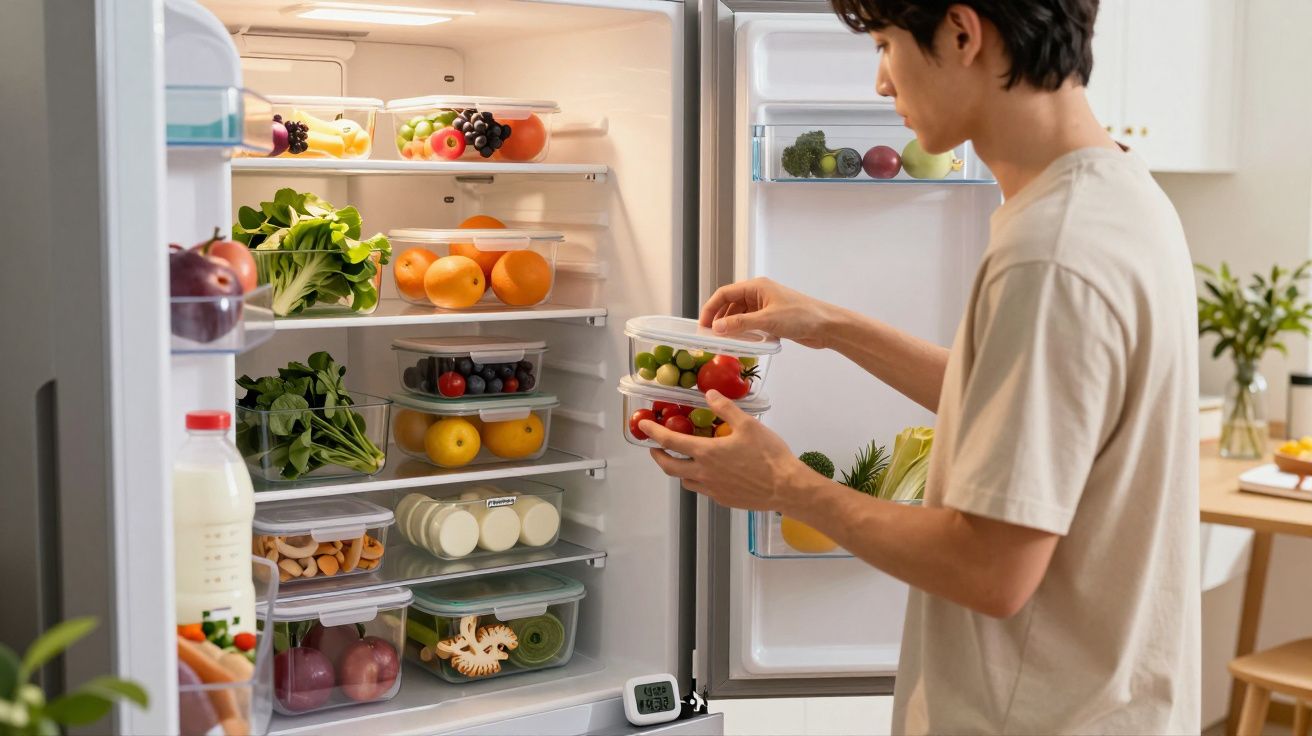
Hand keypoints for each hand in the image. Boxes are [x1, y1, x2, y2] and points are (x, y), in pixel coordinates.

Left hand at [640, 390, 807, 511]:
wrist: (786, 488)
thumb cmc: (768, 455)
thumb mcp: (748, 425)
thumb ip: (726, 409)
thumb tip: (709, 395)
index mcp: (706, 452)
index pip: (670, 441)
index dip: (653, 433)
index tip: (643, 427)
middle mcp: (704, 473)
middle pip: (669, 467)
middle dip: (659, 456)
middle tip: (656, 448)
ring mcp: (712, 490)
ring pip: (686, 480)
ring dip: (679, 469)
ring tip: (684, 460)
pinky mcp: (723, 500)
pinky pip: (703, 490)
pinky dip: (698, 480)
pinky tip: (710, 473)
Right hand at [700, 277, 834, 348]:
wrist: (826, 326)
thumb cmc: (802, 316)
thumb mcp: (768, 320)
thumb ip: (740, 323)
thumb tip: (717, 327)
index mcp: (757, 287)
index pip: (724, 293)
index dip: (711, 308)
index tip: (703, 324)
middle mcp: (759, 294)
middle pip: (730, 304)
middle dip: (719, 319)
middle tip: (711, 335)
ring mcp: (765, 306)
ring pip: (739, 315)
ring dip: (731, 326)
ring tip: (723, 340)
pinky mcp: (771, 318)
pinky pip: (750, 323)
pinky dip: (743, 331)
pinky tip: (740, 341)